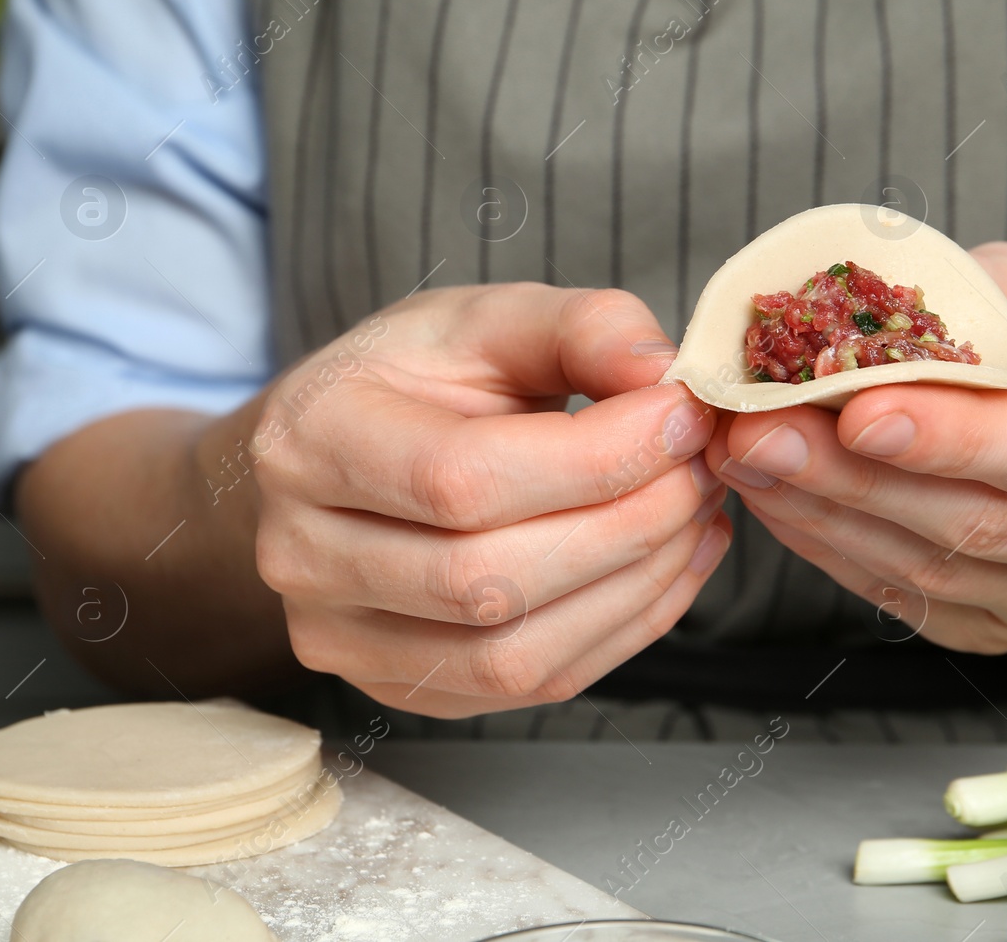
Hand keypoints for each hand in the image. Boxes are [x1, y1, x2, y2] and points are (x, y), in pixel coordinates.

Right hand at [253, 283, 729, 716]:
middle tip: (703, 468)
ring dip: (639, 586)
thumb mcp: (485, 317)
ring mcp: (343, 638)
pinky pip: (533, 687)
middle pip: (490, 579)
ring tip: (696, 514)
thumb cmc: (414, 380)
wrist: (341, 454)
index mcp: (310, 440)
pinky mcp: (400, 688)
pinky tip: (671, 563)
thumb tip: (661, 373)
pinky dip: (626, 628)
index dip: (596, 458)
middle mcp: (302, 556)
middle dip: (631, 524)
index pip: (462, 480)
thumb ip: (578, 326)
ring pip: (516, 652)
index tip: (682, 416)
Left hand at [706, 243, 1006, 653]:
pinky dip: (831, 550)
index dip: (952, 439)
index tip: (854, 414)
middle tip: (755, 430)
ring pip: (931, 570)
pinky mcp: (1005, 629)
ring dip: (823, 513)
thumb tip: (844, 326)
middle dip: (851, 477)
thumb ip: (966, 309)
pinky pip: (907, 601)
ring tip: (745, 455)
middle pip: (978, 522)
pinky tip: (777, 500)